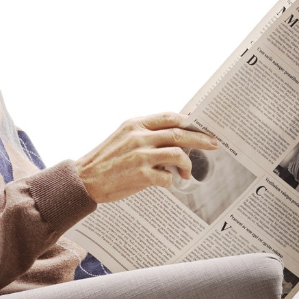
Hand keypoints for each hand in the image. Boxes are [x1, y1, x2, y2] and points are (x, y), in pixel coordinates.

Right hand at [76, 112, 218, 203]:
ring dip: (188, 164)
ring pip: (178, 154)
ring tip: (187, 172)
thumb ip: (145, 134)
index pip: (170, 116)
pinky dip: (171, 180)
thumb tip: (173, 136)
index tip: (201, 126)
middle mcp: (139, 137)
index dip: (189, 121)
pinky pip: (168, 176)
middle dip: (201, 139)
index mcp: (135, 124)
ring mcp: (141, 156)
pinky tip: (168, 182)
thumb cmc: (105, 160)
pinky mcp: (141, 175)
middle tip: (213, 144)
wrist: (85, 179)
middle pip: (180, 134)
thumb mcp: (123, 137)